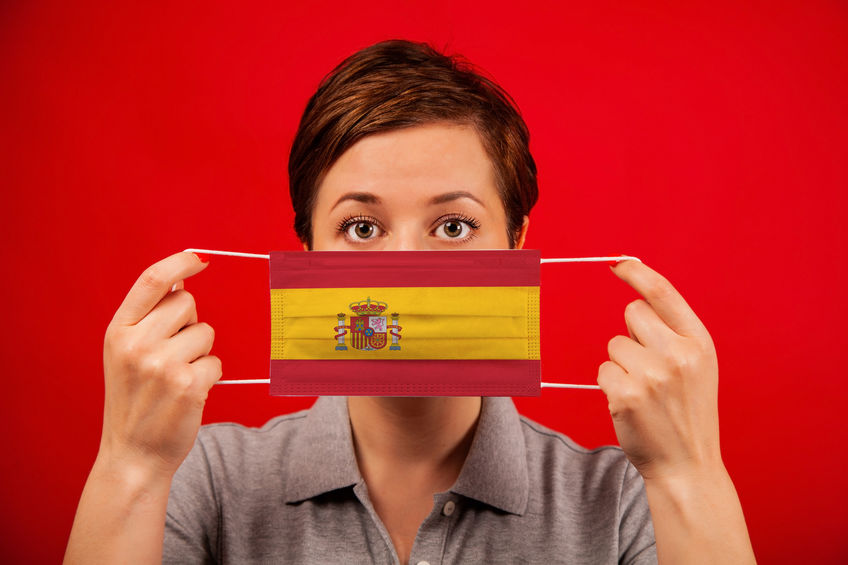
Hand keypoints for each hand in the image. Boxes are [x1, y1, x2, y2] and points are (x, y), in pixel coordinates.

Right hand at [99, 251, 220, 477]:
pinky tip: (189, 394)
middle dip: (190, 323)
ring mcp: (162, 365)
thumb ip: (147, 320)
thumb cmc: (135, 401)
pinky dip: (209, 376)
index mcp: (118, 332)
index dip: (179, 263)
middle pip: (187, 303)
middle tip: (174, 354)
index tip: (199, 259)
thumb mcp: (124, 355)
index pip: (152, 281)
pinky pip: (216, 362)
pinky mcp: (188, 386)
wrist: (132, 455)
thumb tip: (181, 283)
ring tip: (177, 378)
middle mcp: (136, 345)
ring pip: (206, 333)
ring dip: (200, 352)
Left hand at [598, 259, 722, 481]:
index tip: (618, 263)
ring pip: (614, 345)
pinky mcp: (626, 395)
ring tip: (645, 392)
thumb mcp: (696, 367)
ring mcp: (651, 375)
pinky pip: (603, 371)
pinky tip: (631, 405)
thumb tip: (634, 300)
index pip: (662, 293)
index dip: (637, 273)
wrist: (687, 465)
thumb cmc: (687, 412)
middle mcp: (678, 355)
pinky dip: (611, 385)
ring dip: (622, 365)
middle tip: (649, 367)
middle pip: (631, 313)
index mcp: (699, 343)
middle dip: (633, 334)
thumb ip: (674, 333)